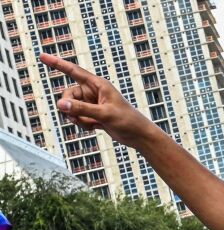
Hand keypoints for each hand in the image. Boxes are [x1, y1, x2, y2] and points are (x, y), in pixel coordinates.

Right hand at [39, 53, 155, 145]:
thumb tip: (61, 105)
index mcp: (98, 85)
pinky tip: (94, 128)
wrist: (139, 136)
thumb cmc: (128, 121)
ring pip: (72, 108)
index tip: (42, 56)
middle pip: (68, 94)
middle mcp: (94, 92)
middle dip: (70, 107)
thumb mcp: (104, 114)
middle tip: (77, 117)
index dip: (57, 64)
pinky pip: (78, 117)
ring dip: (77, 118)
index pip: (73, 71)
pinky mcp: (93, 115)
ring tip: (91, 124)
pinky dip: (82, 123)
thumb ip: (82, 109)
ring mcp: (93, 104)